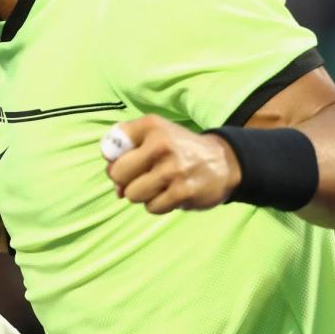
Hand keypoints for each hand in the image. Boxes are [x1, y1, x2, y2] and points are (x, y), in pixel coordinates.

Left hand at [104, 115, 240, 213]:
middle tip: (142, 177)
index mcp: (151, 125)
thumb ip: (126, 149)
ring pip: (133, 194)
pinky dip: (158, 205)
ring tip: (159, 185)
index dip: (114, 160)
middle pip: (118, 174)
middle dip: (125, 181)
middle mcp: (161, 144)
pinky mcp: (182, 192)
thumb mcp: (154, 134)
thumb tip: (115, 185)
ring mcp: (172, 169)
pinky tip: (171, 194)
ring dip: (143, 194)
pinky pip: (152, 207)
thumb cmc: (179, 149)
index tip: (129, 161)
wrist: (223, 162)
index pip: (111, 147)